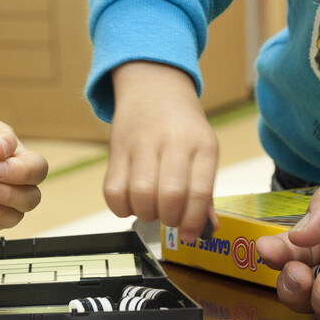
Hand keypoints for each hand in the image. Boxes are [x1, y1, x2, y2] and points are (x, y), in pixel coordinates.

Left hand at [0, 121, 48, 235]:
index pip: (33, 156)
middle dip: (18, 172)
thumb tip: (2, 146)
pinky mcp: (4, 217)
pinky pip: (12, 217)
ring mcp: (15, 197)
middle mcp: (21, 175)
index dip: (19, 155)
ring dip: (6, 193)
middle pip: (39, 174)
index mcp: (16, 153)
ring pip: (30, 198)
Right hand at [106, 61, 218, 243]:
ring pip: (139, 194)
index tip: (190, 235)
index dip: (194, 221)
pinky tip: (130, 201)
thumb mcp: (203, 149)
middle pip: (169, 195)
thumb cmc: (183, 125)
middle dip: (168, 218)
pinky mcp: (117, 147)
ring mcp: (142, 143)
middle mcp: (174, 141)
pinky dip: (120, 206)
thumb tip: (207, 230)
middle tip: (169, 217)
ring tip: (150, 208)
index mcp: (203, 144)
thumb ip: (205, 191)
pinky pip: (112, 189)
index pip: (200, 191)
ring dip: (145, 213)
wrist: (153, 83)